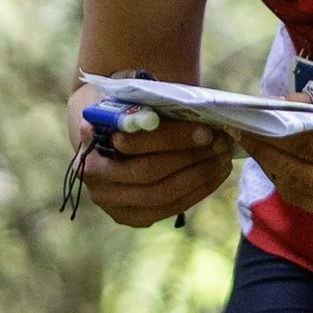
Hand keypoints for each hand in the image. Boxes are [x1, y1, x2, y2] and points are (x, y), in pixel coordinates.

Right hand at [63, 90, 232, 228]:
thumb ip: (151, 102)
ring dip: (199, 177)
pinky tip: (216, 175)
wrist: (108, 134)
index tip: (206, 130)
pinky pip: (167, 209)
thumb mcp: (132, 96)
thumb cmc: (128, 109)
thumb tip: (195, 109)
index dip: (173, 138)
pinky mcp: (127, 216)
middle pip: (149, 173)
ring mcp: (108, 200)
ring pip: (160, 195)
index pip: (135, 143)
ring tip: (223, 159)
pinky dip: (196, 193)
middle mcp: (92, 174)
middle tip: (221, 144)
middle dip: (191, 158)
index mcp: (90, 136)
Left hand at [232, 96, 312, 236]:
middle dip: (266, 152)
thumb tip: (279, 102)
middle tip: (244, 133)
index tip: (249, 118)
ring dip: (273, 170)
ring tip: (259, 146)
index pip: (311, 147)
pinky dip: (292, 184)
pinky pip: (312, 206)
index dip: (273, 133)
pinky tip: (282, 165)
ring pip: (300, 195)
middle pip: (299, 175)